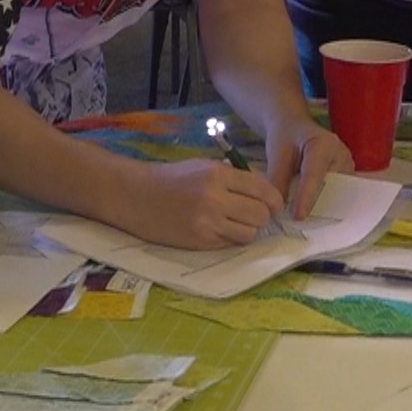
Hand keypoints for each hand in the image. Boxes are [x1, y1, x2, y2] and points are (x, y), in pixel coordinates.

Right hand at [115, 159, 285, 249]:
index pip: (263, 190)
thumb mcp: (205, 166)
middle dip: (263, 216)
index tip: (275, 205)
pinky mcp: (199, 241)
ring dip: (249, 229)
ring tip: (237, 222)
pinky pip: (230, 243)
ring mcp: (207, 222)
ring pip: (249, 233)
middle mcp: (215, 199)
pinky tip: (221, 229)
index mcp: (218, 175)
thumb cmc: (173, 178)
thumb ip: (235, 176)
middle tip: (256, 215)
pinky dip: (231, 238)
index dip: (275, 200)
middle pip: (260, 214)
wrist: (136, 196)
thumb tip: (266, 190)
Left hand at [266, 123, 353, 218]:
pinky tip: (313, 216)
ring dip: (322, 207)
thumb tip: (278, 210)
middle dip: (317, 206)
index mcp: (324, 144)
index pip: (314, 175)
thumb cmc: (285, 137)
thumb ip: (277, 181)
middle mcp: (341, 155)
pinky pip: (337, 194)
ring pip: (336, 193)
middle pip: (331, 186)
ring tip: (308, 225)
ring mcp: (347, 166)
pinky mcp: (346, 176)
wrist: (293, 127)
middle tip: (303, 226)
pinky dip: (324, 204)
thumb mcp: (276, 155)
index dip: (306, 197)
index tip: (298, 216)